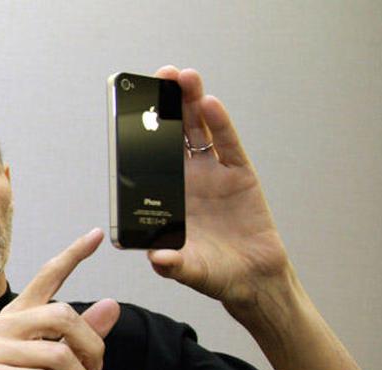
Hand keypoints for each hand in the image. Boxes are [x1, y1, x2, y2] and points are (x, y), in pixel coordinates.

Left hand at [149, 67, 291, 317]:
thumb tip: (157, 259)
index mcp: (166, 199)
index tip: (129, 111)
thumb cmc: (213, 275)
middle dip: (165, 107)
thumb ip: (174, 264)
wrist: (252, 280)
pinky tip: (209, 104)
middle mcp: (186, 181)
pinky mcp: (239, 175)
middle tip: (157, 78)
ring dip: (190, 104)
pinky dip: (220, 124)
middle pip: (173, 137)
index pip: (148, 160)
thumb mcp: (189, 271)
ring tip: (182, 77)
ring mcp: (213, 175)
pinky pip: (227, 145)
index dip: (141, 135)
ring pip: (199, 132)